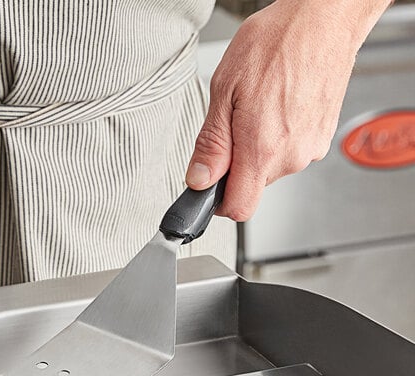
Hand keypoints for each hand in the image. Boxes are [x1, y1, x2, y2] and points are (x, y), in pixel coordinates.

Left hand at [186, 0, 389, 220]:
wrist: (326, 18)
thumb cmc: (277, 42)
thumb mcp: (225, 89)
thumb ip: (212, 143)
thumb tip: (199, 179)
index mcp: (262, 150)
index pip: (239, 208)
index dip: (218, 202)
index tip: (210, 187)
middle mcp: (290, 156)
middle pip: (252, 186)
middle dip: (236, 164)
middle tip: (235, 122)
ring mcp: (310, 149)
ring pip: (270, 167)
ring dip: (257, 147)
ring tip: (260, 106)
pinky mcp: (321, 138)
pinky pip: (289, 151)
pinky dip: (278, 136)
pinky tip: (279, 105)